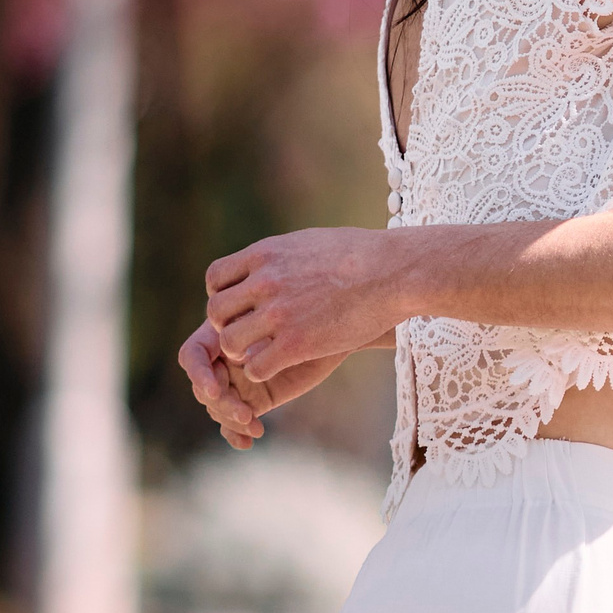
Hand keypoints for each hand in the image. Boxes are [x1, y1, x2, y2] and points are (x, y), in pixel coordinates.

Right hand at [178, 319, 352, 447]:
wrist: (335, 330)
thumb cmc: (309, 312)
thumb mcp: (282, 315)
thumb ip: (255, 327)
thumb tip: (230, 332)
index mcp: (221, 333)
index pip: (192, 355)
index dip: (199, 374)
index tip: (217, 388)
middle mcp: (224, 359)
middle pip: (204, 386)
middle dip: (220, 402)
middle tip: (245, 413)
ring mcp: (236, 381)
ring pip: (217, 406)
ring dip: (230, 419)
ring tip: (253, 424)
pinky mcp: (253, 400)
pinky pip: (233, 422)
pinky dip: (235, 434)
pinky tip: (247, 441)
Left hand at [207, 226, 407, 383]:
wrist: (397, 272)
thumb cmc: (364, 255)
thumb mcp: (312, 242)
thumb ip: (281, 256)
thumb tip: (267, 263)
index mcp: (267, 254)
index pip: (215, 278)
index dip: (223, 295)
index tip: (243, 305)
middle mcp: (266, 281)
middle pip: (215, 312)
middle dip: (228, 325)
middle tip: (250, 333)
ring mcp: (279, 313)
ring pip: (229, 343)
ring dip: (241, 351)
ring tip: (261, 351)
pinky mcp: (296, 344)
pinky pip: (255, 368)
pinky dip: (261, 370)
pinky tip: (280, 363)